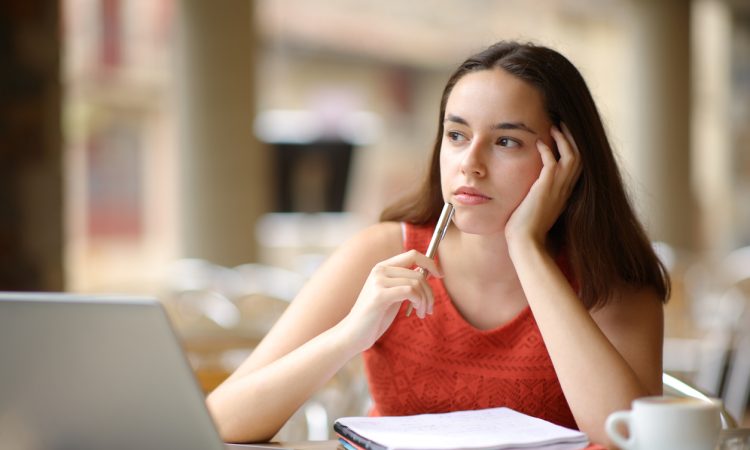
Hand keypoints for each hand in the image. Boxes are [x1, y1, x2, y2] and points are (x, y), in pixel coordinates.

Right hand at [339, 250, 441, 349]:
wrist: (354, 334)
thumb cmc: (375, 317)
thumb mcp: (393, 295)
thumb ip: (405, 283)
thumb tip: (426, 272)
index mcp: (383, 267)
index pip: (413, 254)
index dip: (430, 262)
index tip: (440, 275)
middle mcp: (380, 270)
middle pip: (418, 272)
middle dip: (430, 292)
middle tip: (429, 308)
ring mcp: (378, 281)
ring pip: (417, 282)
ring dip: (426, 300)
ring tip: (423, 313)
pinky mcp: (379, 295)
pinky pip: (410, 291)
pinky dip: (419, 301)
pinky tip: (417, 312)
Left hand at [505, 123, 581, 248]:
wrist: (525, 242)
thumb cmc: (526, 230)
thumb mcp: (537, 209)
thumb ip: (539, 197)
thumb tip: (531, 191)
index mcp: (564, 194)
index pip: (576, 167)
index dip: (573, 150)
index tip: (563, 138)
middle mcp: (565, 190)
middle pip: (580, 158)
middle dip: (573, 139)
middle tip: (562, 124)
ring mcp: (558, 189)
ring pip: (572, 157)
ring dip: (564, 140)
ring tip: (554, 126)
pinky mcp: (546, 188)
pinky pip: (552, 163)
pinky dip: (547, 150)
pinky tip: (538, 143)